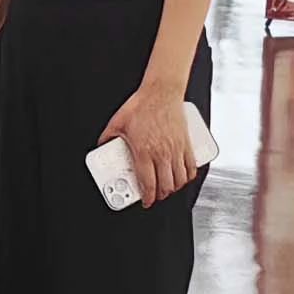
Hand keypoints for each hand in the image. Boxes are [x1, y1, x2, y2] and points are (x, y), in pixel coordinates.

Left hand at [101, 78, 200, 206]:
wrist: (161, 91)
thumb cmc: (141, 105)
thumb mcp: (117, 123)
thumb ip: (107, 138)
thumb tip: (102, 146)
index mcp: (144, 151)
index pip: (148, 183)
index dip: (147, 198)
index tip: (145, 201)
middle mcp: (162, 153)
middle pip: (165, 185)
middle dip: (159, 196)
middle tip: (154, 196)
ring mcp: (176, 149)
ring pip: (180, 179)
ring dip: (173, 188)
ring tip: (166, 188)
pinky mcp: (186, 143)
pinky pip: (191, 167)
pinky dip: (188, 177)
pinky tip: (182, 177)